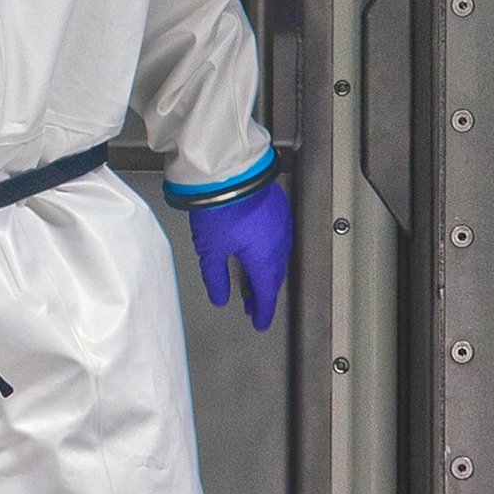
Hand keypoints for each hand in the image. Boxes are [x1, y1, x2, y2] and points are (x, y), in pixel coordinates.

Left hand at [189, 178, 291, 332]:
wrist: (230, 170)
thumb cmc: (219, 206)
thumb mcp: (211, 250)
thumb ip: (216, 277)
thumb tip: (221, 297)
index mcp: (264, 259)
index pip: (267, 294)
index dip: (263, 312)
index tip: (260, 323)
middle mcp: (279, 244)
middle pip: (274, 277)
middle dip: (263, 293)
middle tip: (253, 305)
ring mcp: (282, 225)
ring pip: (278, 258)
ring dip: (267, 273)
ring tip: (253, 280)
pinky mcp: (278, 208)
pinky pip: (279, 238)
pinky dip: (269, 252)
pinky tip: (258, 250)